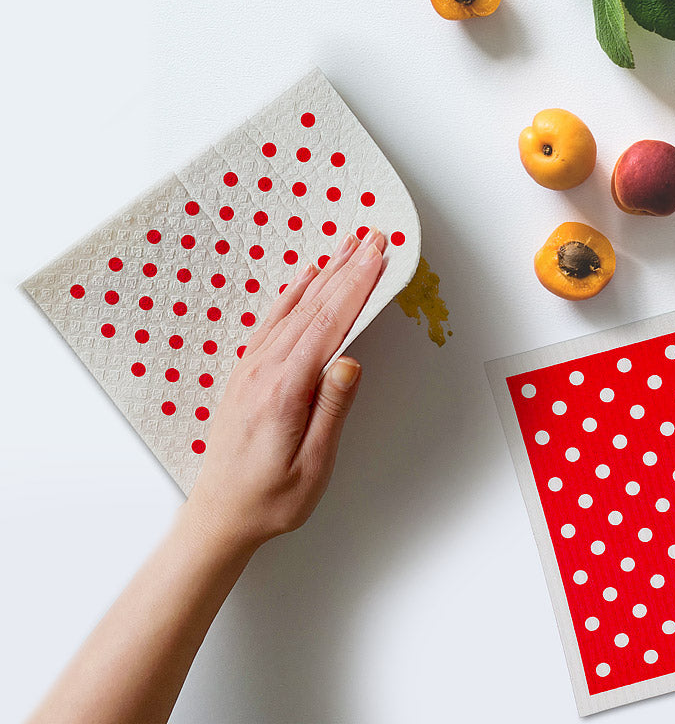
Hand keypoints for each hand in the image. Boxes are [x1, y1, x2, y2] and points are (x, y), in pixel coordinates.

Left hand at [186, 229, 385, 550]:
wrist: (219, 516)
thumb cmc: (271, 498)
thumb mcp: (313, 466)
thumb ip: (331, 409)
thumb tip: (351, 361)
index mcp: (285, 389)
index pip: (328, 324)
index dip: (356, 286)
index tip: (376, 256)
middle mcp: (265, 370)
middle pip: (314, 307)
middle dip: (346, 268)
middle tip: (371, 238)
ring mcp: (252, 368)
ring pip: (293, 308)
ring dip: (323, 274)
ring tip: (345, 246)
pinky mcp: (247, 373)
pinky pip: (273, 321)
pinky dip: (293, 294)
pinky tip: (305, 279)